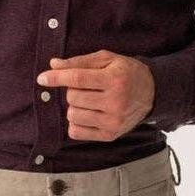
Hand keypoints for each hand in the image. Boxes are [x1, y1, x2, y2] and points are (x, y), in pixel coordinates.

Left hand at [36, 50, 155, 139]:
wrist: (152, 93)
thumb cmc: (126, 73)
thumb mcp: (107, 60)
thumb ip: (79, 62)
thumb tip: (53, 65)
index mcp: (115, 79)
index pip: (78, 79)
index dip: (57, 78)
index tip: (42, 78)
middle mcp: (115, 102)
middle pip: (73, 97)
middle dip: (73, 90)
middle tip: (87, 87)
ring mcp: (113, 122)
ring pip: (73, 115)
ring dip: (75, 106)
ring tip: (89, 101)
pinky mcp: (110, 135)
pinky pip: (76, 132)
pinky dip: (76, 122)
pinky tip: (88, 114)